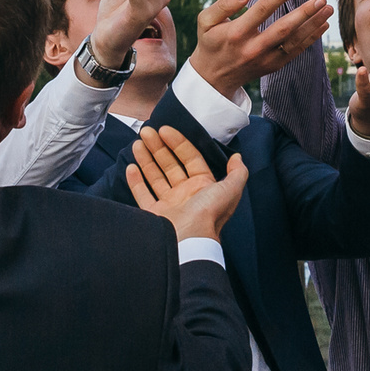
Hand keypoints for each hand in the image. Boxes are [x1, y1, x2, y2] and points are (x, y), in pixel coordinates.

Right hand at [126, 126, 248, 242]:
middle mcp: (186, 194)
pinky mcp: (154, 214)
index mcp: (203, 187)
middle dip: (158, 147)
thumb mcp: (230, 190)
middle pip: (170, 165)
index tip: (164, 130)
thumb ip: (237, 173)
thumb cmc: (209, 215)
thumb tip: (238, 157)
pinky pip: (143, 195)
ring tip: (137, 144)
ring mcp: (169, 204)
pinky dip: (136, 182)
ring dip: (146, 159)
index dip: (178, 143)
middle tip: (146, 132)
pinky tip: (131, 167)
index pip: (189, 158)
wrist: (189, 241)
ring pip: (155, 177)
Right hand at [190, 0, 331, 98]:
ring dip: (313, 25)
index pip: (261, 11)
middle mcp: (253, 48)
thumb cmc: (210, 42)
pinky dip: (311, 39)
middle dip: (304, 13)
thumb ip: (224, 4)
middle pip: (283, 29)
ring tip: (327, 9)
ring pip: (294, 42)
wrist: (213, 78)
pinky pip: (296, 52)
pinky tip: (323, 25)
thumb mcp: (205, 20)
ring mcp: (265, 60)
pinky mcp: (273, 66)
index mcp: (236, 33)